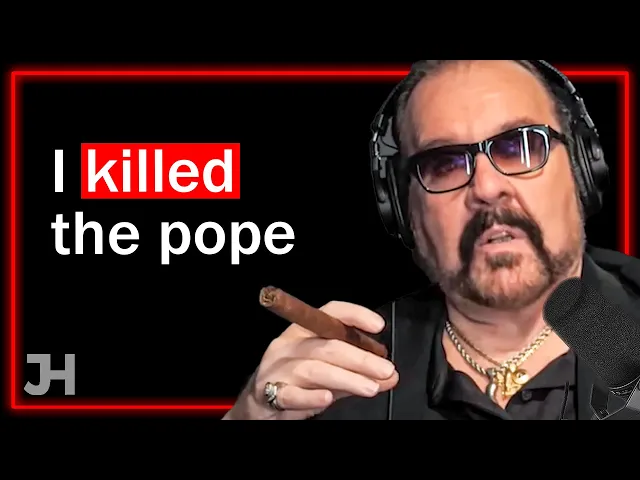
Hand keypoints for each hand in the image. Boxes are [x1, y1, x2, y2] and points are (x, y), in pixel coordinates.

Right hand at [223, 301, 398, 419]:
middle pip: (327, 345)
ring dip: (347, 378)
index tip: (377, 326)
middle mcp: (288, 345)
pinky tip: (328, 399)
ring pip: (315, 368)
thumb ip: (357, 374)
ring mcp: (277, 368)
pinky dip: (310, 397)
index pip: (329, 313)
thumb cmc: (295, 382)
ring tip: (370, 388)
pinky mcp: (269, 393)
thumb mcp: (328, 373)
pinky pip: (291, 394)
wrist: (258, 406)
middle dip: (361, 358)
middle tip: (385, 370)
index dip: (355, 315)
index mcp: (303, 331)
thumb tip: (390, 376)